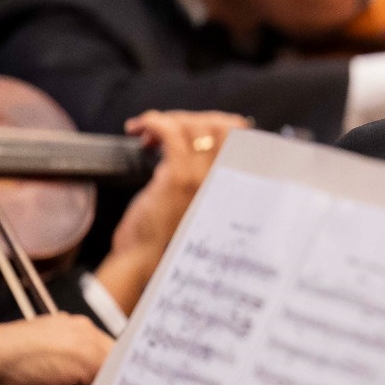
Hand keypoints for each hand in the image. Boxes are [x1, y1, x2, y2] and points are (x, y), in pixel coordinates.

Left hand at [95, 109, 250, 311]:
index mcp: (232, 186)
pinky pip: (170, 132)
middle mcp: (225, 180)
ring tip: (149, 132)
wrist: (148, 266)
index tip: (196, 126)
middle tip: (166, 128)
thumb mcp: (194, 207)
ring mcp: (204, 179)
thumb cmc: (165, 240)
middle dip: (191, 117)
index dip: (219, 122)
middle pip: (220, 124)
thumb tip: (195, 148)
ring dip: (168, 119)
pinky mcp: (178, 178)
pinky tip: (140, 129)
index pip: (243, 137)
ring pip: (194, 125)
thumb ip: (202, 180)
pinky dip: (153, 122)